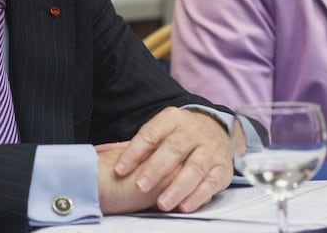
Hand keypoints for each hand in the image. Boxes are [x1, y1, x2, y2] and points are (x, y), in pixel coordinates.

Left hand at [109, 107, 232, 212]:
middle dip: (156, 169)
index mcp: (173, 119)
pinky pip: (212, 182)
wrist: (217, 130)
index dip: (134, 151)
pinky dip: (198, 195)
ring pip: (195, 167)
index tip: (119, 170)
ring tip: (162, 204)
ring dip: (177, 187)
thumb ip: (139, 145)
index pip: (151, 133)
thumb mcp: (161, 130)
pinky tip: (184, 206)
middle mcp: (193, 131)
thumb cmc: (179, 136)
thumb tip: (103, 157)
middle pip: (174, 148)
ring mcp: (210, 149)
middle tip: (140, 186)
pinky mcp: (223, 168)